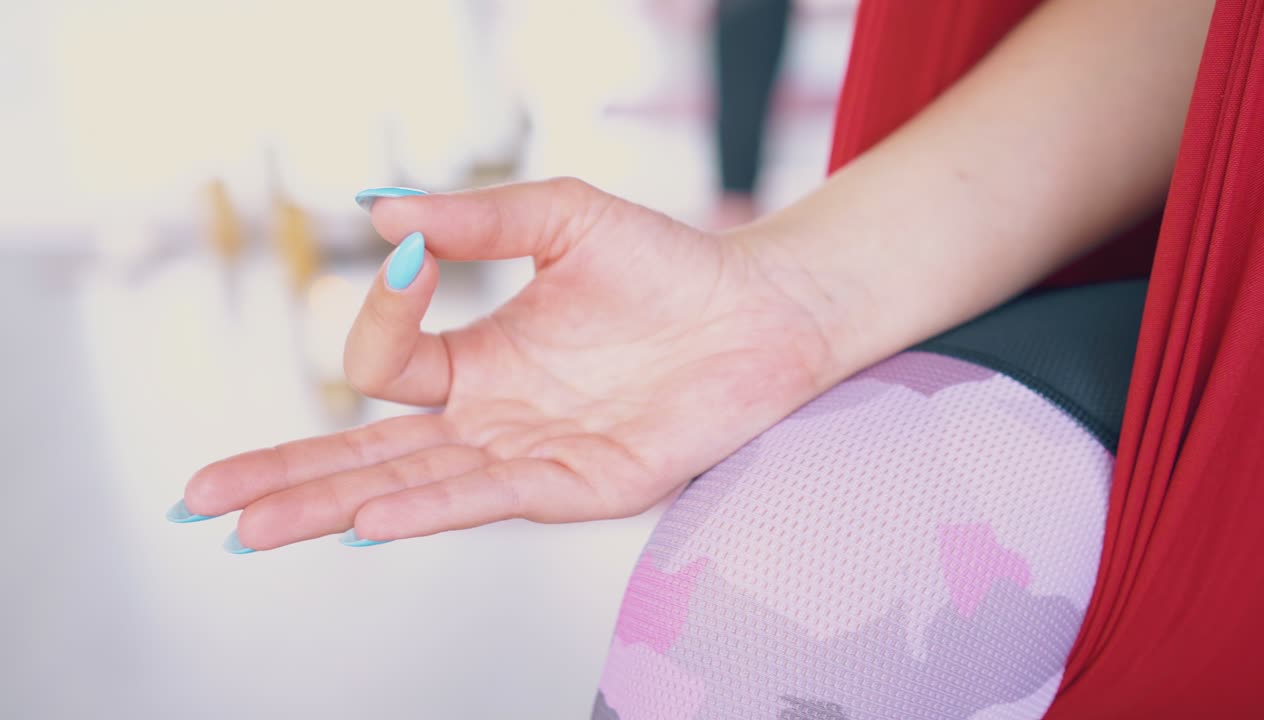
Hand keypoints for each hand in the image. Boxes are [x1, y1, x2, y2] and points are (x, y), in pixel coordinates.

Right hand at [182, 178, 839, 550]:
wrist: (760, 307)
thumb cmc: (666, 265)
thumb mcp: (559, 217)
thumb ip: (472, 221)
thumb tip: (372, 210)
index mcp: (480, 361)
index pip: (387, 365)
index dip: (378, 315)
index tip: (405, 255)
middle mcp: (494, 420)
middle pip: (367, 455)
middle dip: (284, 475)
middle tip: (200, 498)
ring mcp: (533, 457)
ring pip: (413, 489)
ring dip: (329, 507)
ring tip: (249, 530)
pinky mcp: (583, 483)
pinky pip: (495, 497)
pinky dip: (431, 505)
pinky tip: (369, 516)